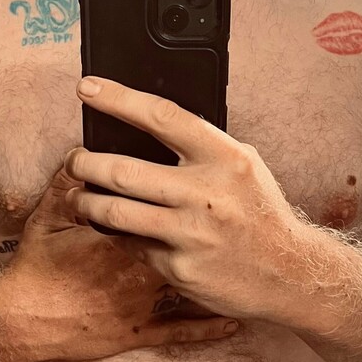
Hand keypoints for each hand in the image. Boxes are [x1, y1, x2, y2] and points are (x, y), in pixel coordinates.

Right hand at [1, 165, 240, 361]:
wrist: (21, 323)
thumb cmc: (34, 269)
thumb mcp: (47, 218)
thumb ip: (68, 183)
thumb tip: (81, 153)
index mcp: (126, 232)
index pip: (165, 205)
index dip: (185, 193)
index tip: (200, 185)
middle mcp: (143, 267)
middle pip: (189, 240)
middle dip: (207, 229)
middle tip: (223, 219)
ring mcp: (146, 301)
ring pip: (195, 283)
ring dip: (219, 273)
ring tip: (245, 263)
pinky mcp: (143, 330)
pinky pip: (184, 330)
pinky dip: (211, 327)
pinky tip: (232, 322)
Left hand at [64, 76, 302, 320]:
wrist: (289, 273)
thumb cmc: (259, 213)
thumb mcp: (242, 167)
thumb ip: (201, 146)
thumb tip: (145, 124)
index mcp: (224, 158)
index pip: (162, 116)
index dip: (118, 98)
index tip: (87, 88)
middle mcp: (206, 195)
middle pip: (123, 170)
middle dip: (84, 162)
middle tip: (73, 159)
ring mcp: (191, 235)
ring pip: (114, 212)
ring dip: (84, 202)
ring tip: (76, 197)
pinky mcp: (179, 268)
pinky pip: (130, 246)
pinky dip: (114, 235)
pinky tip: (110, 228)